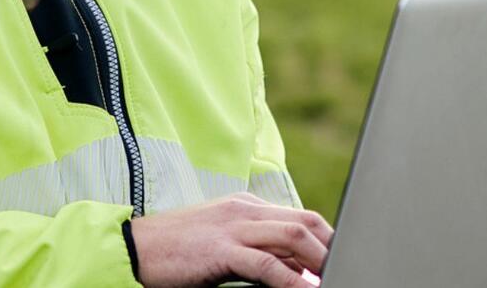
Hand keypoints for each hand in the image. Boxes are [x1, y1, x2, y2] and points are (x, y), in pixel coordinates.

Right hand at [128, 192, 332, 287]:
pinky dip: (293, 280)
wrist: (135, 249)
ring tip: (336, 278)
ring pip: (293, 237)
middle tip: (351, 270)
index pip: (301, 218)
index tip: (343, 262)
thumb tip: (298, 272)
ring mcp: (233, 227)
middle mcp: (244, 210)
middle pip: (305, 222)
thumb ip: (260, 253)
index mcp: (246, 206)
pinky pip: (267, 264)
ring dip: (322, 261)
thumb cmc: (178, 252)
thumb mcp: (225, 247)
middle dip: (333, 248)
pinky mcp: (221, 249)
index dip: (329, 240)